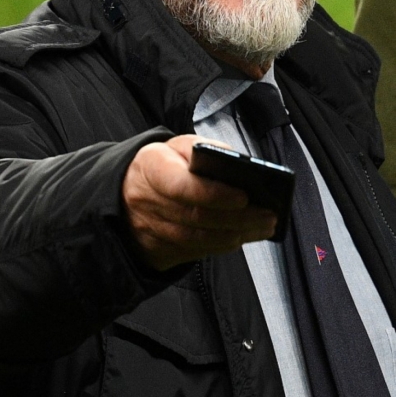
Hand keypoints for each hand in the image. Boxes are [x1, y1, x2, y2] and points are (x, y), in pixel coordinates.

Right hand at [122, 135, 276, 270]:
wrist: (129, 189)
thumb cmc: (163, 164)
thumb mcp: (178, 146)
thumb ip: (207, 151)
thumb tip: (240, 165)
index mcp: (151, 167)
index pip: (181, 186)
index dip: (214, 194)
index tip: (244, 196)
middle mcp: (147, 200)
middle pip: (196, 216)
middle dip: (238, 218)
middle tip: (268, 214)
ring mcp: (152, 229)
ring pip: (199, 239)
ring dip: (236, 234)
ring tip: (264, 225)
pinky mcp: (160, 248)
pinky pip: (197, 251)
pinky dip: (224, 244)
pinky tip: (245, 235)